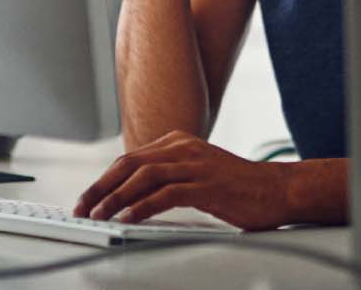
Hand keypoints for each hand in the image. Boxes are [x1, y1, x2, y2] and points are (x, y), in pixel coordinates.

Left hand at [72, 131, 292, 230]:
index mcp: (177, 143)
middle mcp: (183, 148)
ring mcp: (195, 165)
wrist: (278, 189)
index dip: (103, 180)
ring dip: (115, 198)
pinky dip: (142, 206)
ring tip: (98, 215)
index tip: (86, 199)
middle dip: (100, 187)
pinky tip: (128, 218)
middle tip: (82, 208)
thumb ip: (168, 178)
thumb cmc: (237, 187)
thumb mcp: (196, 173)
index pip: (129, 159)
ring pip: (143, 177)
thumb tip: (132, 197)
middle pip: (129, 164)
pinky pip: (166, 194)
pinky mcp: (207, 185)